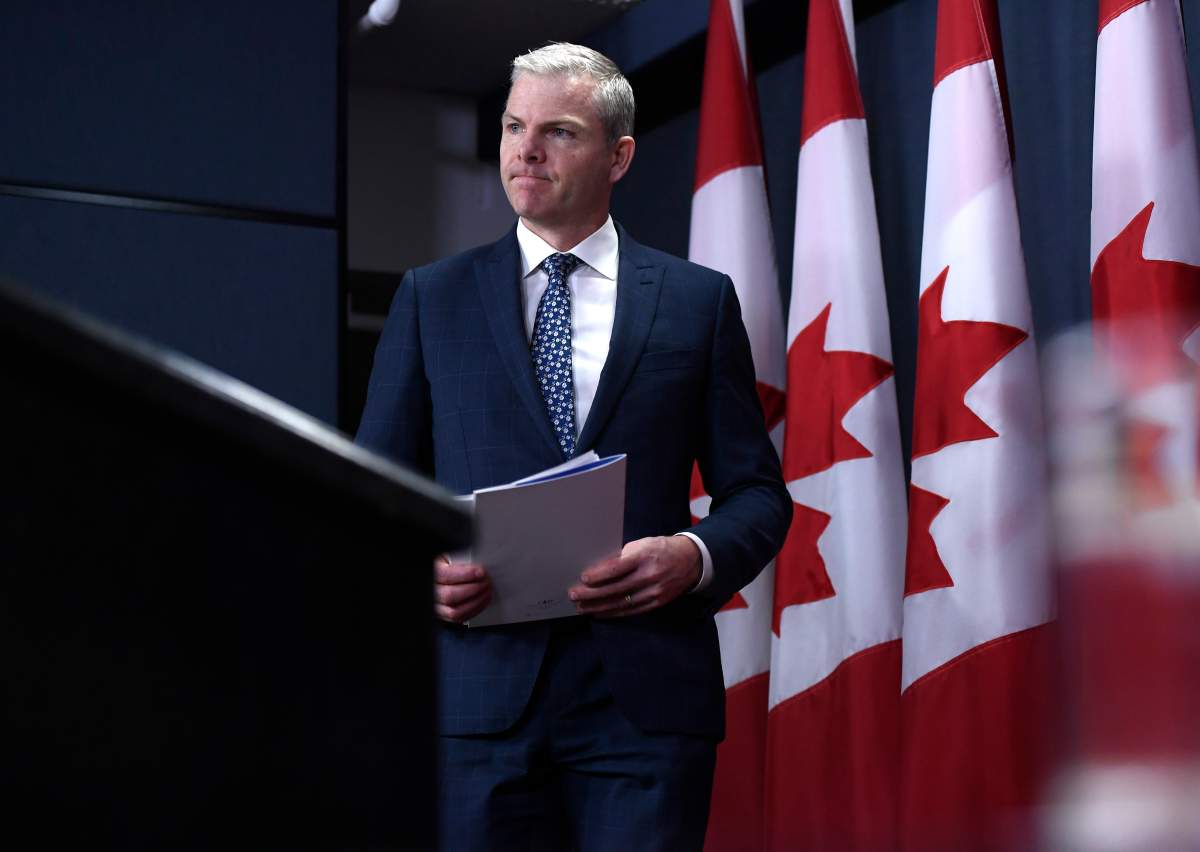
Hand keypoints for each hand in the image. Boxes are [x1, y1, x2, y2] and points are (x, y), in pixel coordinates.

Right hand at [433, 556, 491, 622]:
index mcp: (432, 572)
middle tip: (486, 581)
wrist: (440, 575)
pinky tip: (482, 600)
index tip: (480, 572)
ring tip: (487, 591)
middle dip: (473, 589)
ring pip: (454, 612)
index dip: (464, 574)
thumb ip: (459, 558)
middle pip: (449, 596)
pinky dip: (474, 610)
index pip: (444, 575)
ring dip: (476, 602)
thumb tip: (475, 560)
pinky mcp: (444, 615)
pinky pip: (458, 619)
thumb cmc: (446, 564)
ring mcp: (436, 606)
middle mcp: (431, 591)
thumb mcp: (450, 556)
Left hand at [568, 536, 701, 617]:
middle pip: (615, 588)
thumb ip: (621, 556)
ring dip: (598, 607)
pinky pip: (631, 611)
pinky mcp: (656, 603)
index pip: (617, 568)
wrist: (691, 560)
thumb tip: (598, 568)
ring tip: (581, 607)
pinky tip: (599, 613)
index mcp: (645, 556)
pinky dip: (613, 613)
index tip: (583, 578)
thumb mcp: (642, 544)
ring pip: (621, 603)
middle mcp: (650, 575)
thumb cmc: (661, 548)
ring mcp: (654, 591)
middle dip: (591, 594)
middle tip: (574, 595)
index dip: (599, 575)